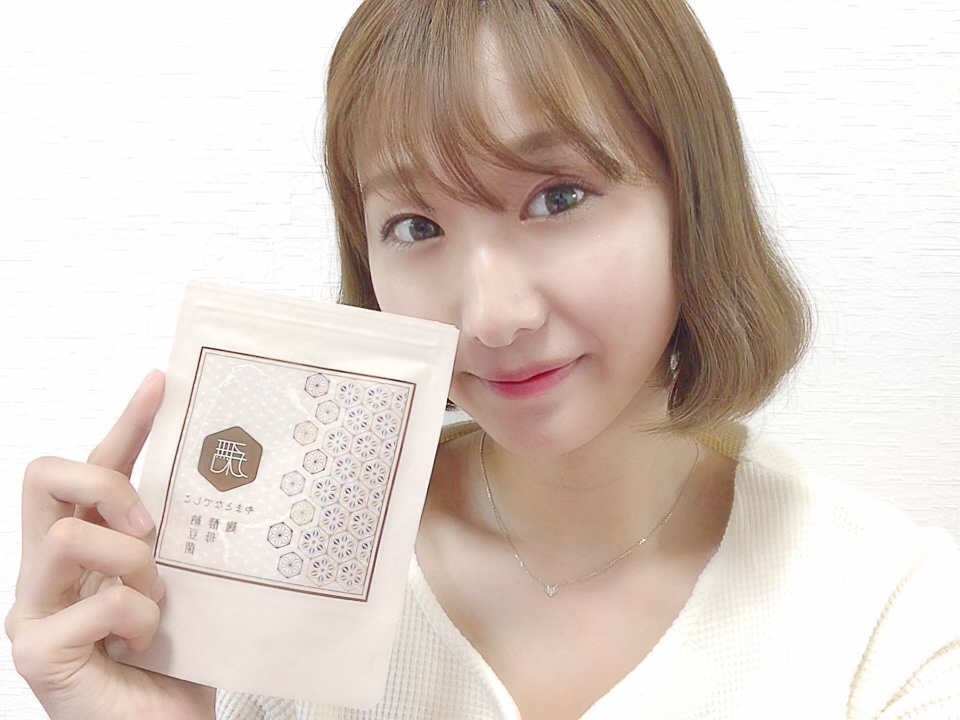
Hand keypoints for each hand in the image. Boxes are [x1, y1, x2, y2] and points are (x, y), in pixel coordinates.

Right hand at [5, 371, 215, 719]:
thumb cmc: (178, 661)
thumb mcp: (184, 581)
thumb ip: (175, 539)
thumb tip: (216, 478)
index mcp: (85, 549)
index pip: (91, 466)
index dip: (126, 421)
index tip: (162, 382)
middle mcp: (48, 572)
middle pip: (44, 475)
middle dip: (108, 482)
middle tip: (151, 526)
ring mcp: (34, 610)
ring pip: (67, 538)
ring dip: (132, 567)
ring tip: (157, 605)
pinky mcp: (38, 652)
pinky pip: (99, 603)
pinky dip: (140, 619)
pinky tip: (148, 644)